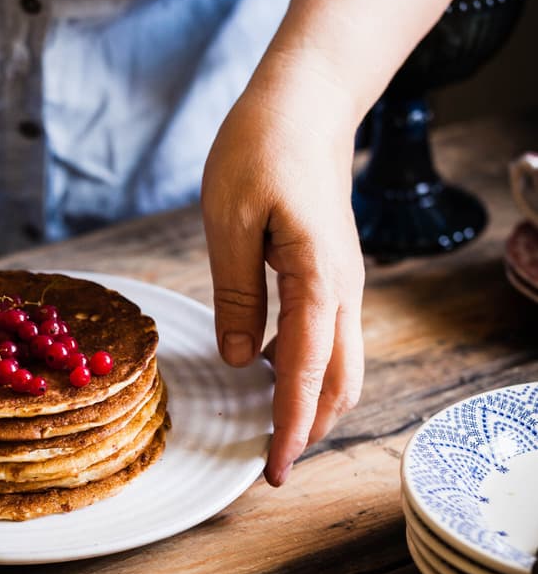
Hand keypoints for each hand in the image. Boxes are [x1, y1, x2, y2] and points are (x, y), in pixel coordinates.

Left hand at [201, 52, 364, 485]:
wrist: (305, 103)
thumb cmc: (261, 148)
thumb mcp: (229, 219)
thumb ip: (237, 294)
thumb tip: (243, 361)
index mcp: (317, 278)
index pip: (307, 372)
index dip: (291, 426)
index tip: (275, 470)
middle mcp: (342, 289)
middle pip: (341, 382)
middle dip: (312, 428)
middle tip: (273, 466)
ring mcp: (344, 283)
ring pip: (342, 364)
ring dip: (314, 402)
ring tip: (272, 431)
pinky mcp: (333, 274)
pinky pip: (330, 338)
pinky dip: (309, 370)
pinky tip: (271, 372)